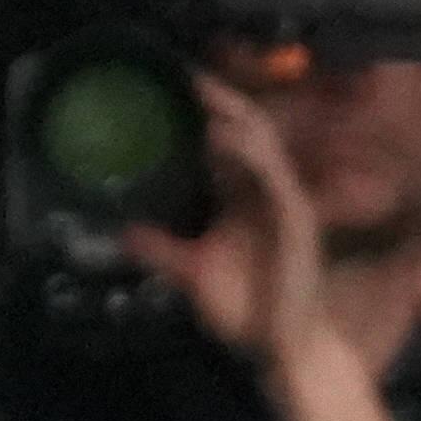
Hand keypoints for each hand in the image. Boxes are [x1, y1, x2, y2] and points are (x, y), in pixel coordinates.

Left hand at [120, 74, 330, 365]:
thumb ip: (165, 251)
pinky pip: (275, 176)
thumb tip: (122, 231)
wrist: (289, 349)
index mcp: (246, 201)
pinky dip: (250, 155)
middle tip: (190, 70)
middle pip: (249, 133)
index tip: (181, 81)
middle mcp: (269, 193)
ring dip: (233, 116)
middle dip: (222, 100)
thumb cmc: (252, 312)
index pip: (228, 145)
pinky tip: (221, 138)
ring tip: (202, 90)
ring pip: (264, 146)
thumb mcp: (196, 274)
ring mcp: (287, 203)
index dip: (209, 112)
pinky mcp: (298, 218)